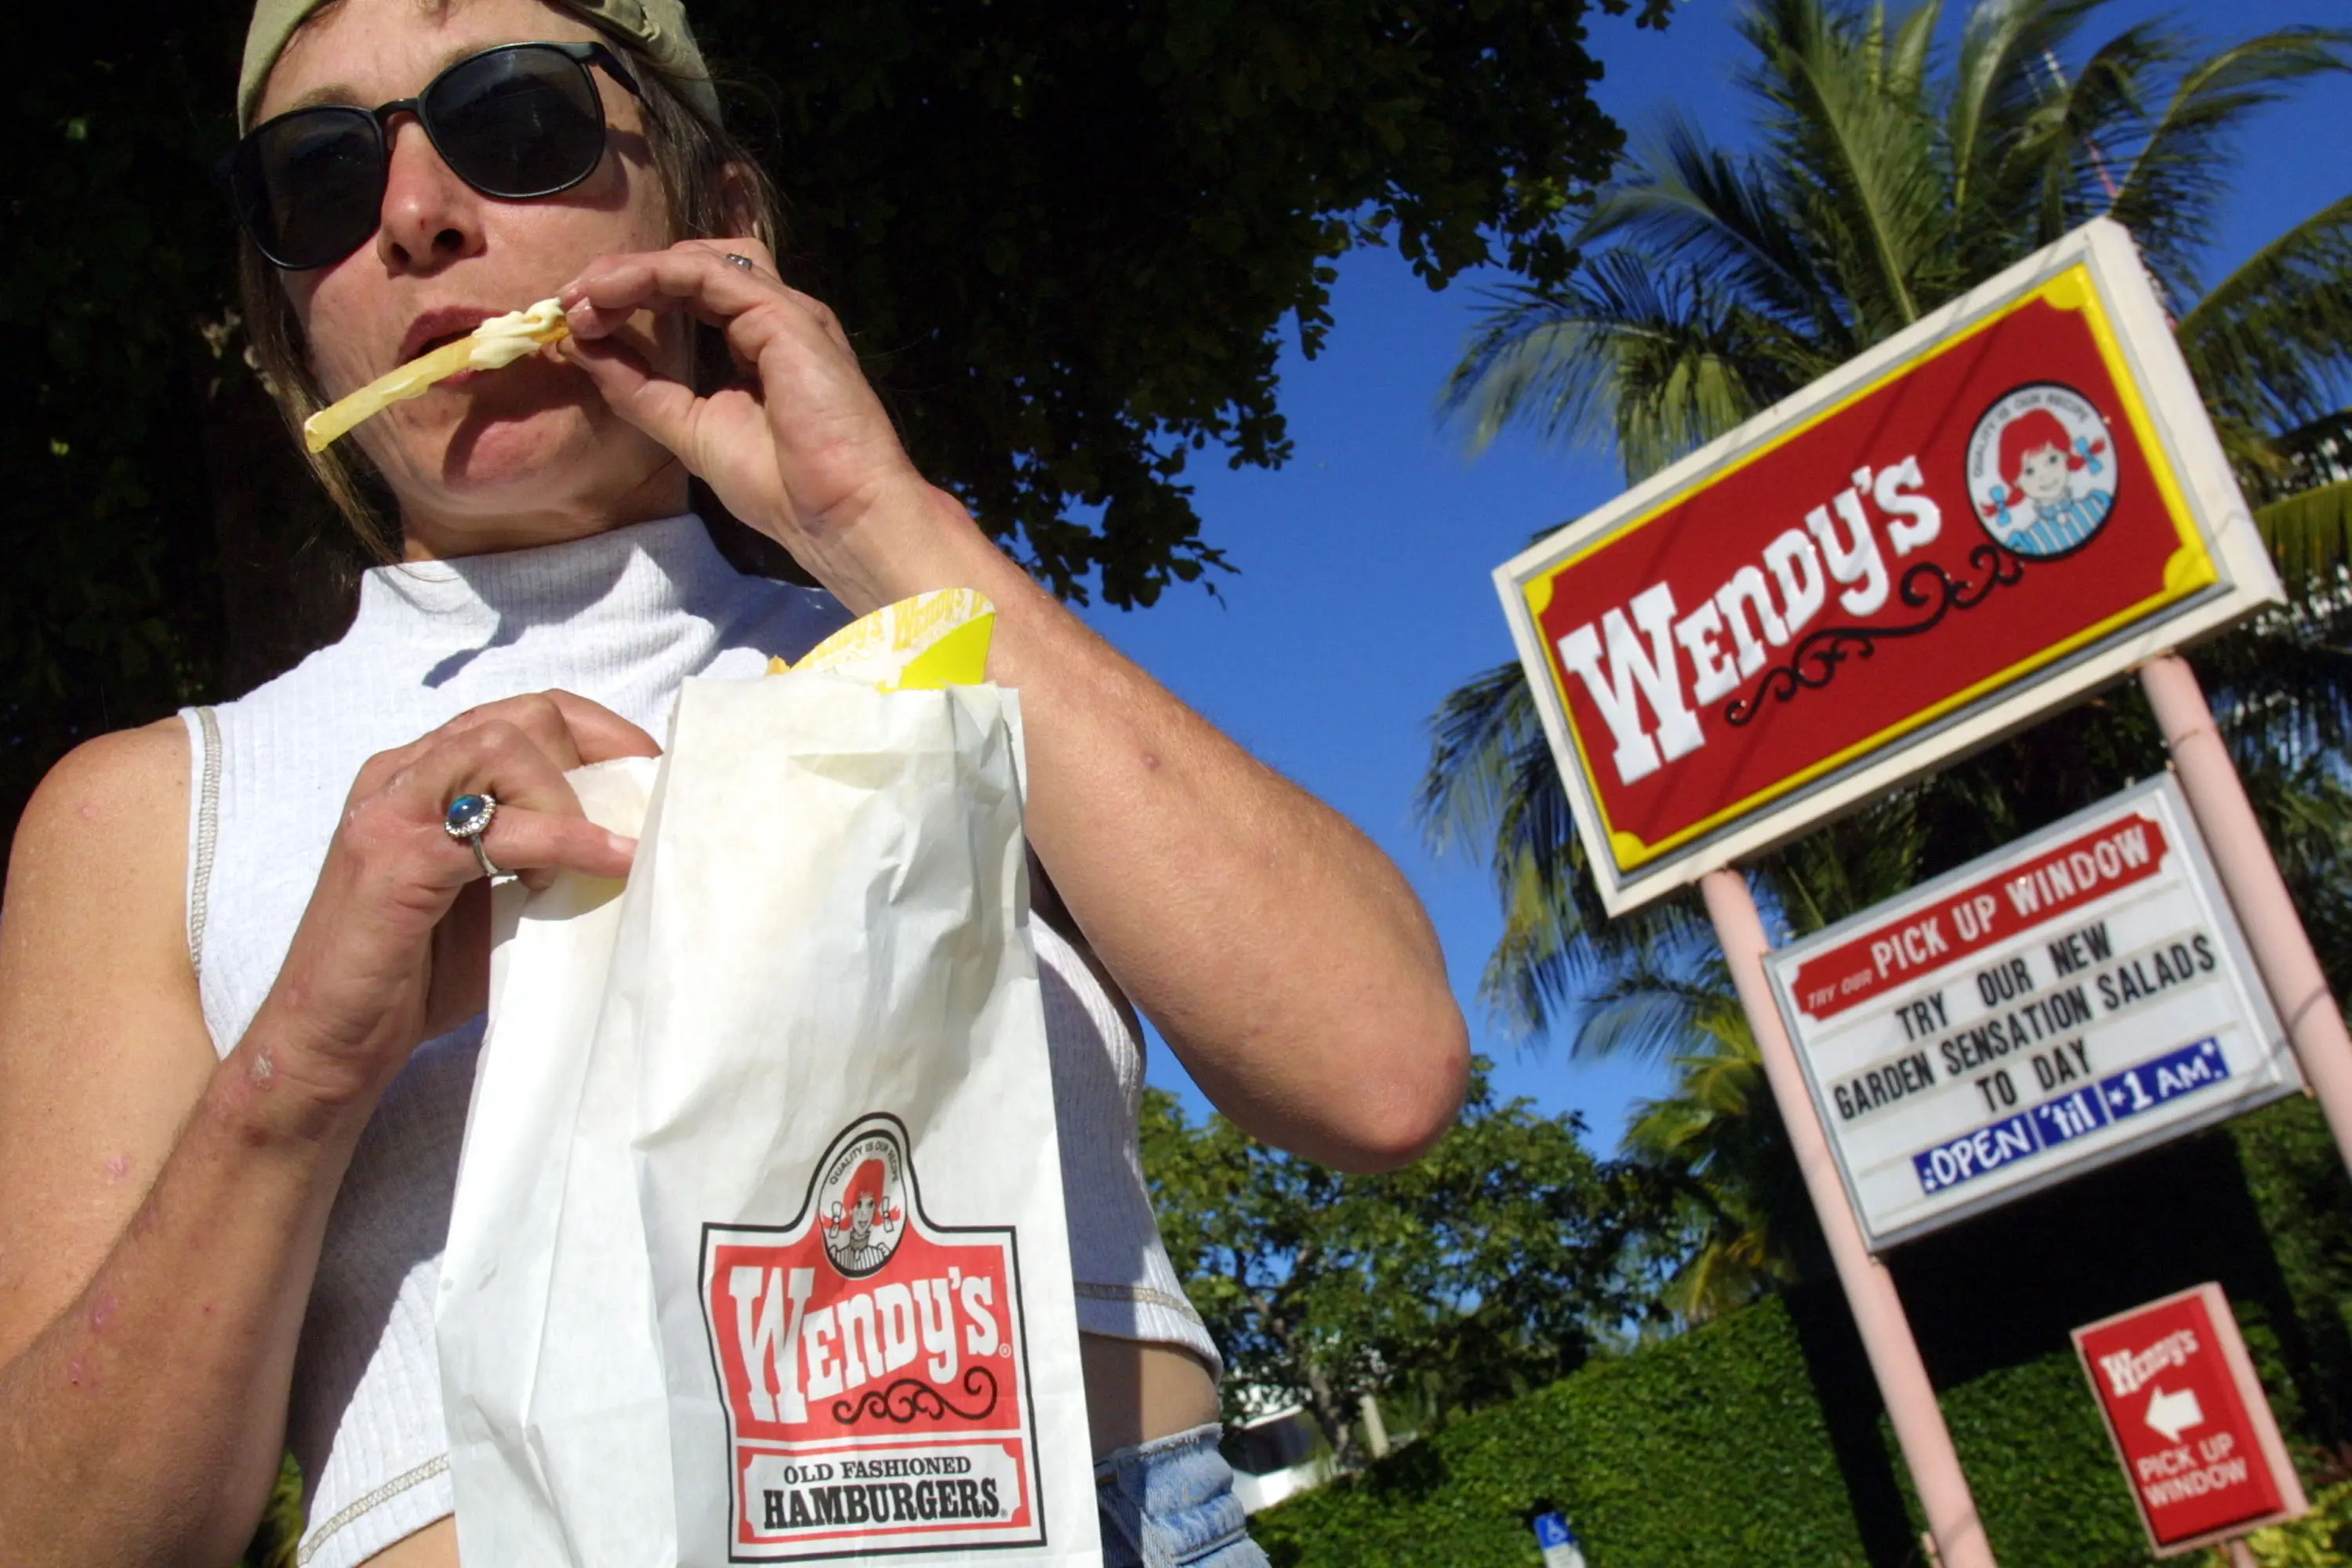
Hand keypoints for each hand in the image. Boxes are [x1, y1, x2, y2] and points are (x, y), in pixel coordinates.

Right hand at [255, 692, 656, 1109]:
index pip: (525, 714)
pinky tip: (609, 864)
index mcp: (423, 775)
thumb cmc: (417, 976)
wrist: (330, 1043)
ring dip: (571, 798)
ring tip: (599, 856)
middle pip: (523, 717)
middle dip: (598, 757)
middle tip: (641, 812)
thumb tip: (636, 841)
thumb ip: (545, 857)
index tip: (655, 773)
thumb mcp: (497, 900)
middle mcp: (401, 773)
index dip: (601, 733)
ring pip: (504, 747)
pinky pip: (499, 828)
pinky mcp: (395, 856)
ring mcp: (391, 808)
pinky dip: (567, 841)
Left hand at [555, 240, 941, 605]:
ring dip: (630, 270)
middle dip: (622, 278)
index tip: (575, 324)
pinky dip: (650, 275)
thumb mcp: (690, 430)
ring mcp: (781, 311)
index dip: (630, 297)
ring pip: (695, 259)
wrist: (840, 514)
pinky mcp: (782, 314)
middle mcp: (772, 317)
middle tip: (567, 304)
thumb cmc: (782, 486)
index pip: (690, 294)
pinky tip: (609, 293)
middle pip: (689, 265)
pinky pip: (705, 273)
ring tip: (583, 297)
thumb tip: (582, 347)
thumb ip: (640, 388)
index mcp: (759, 343)